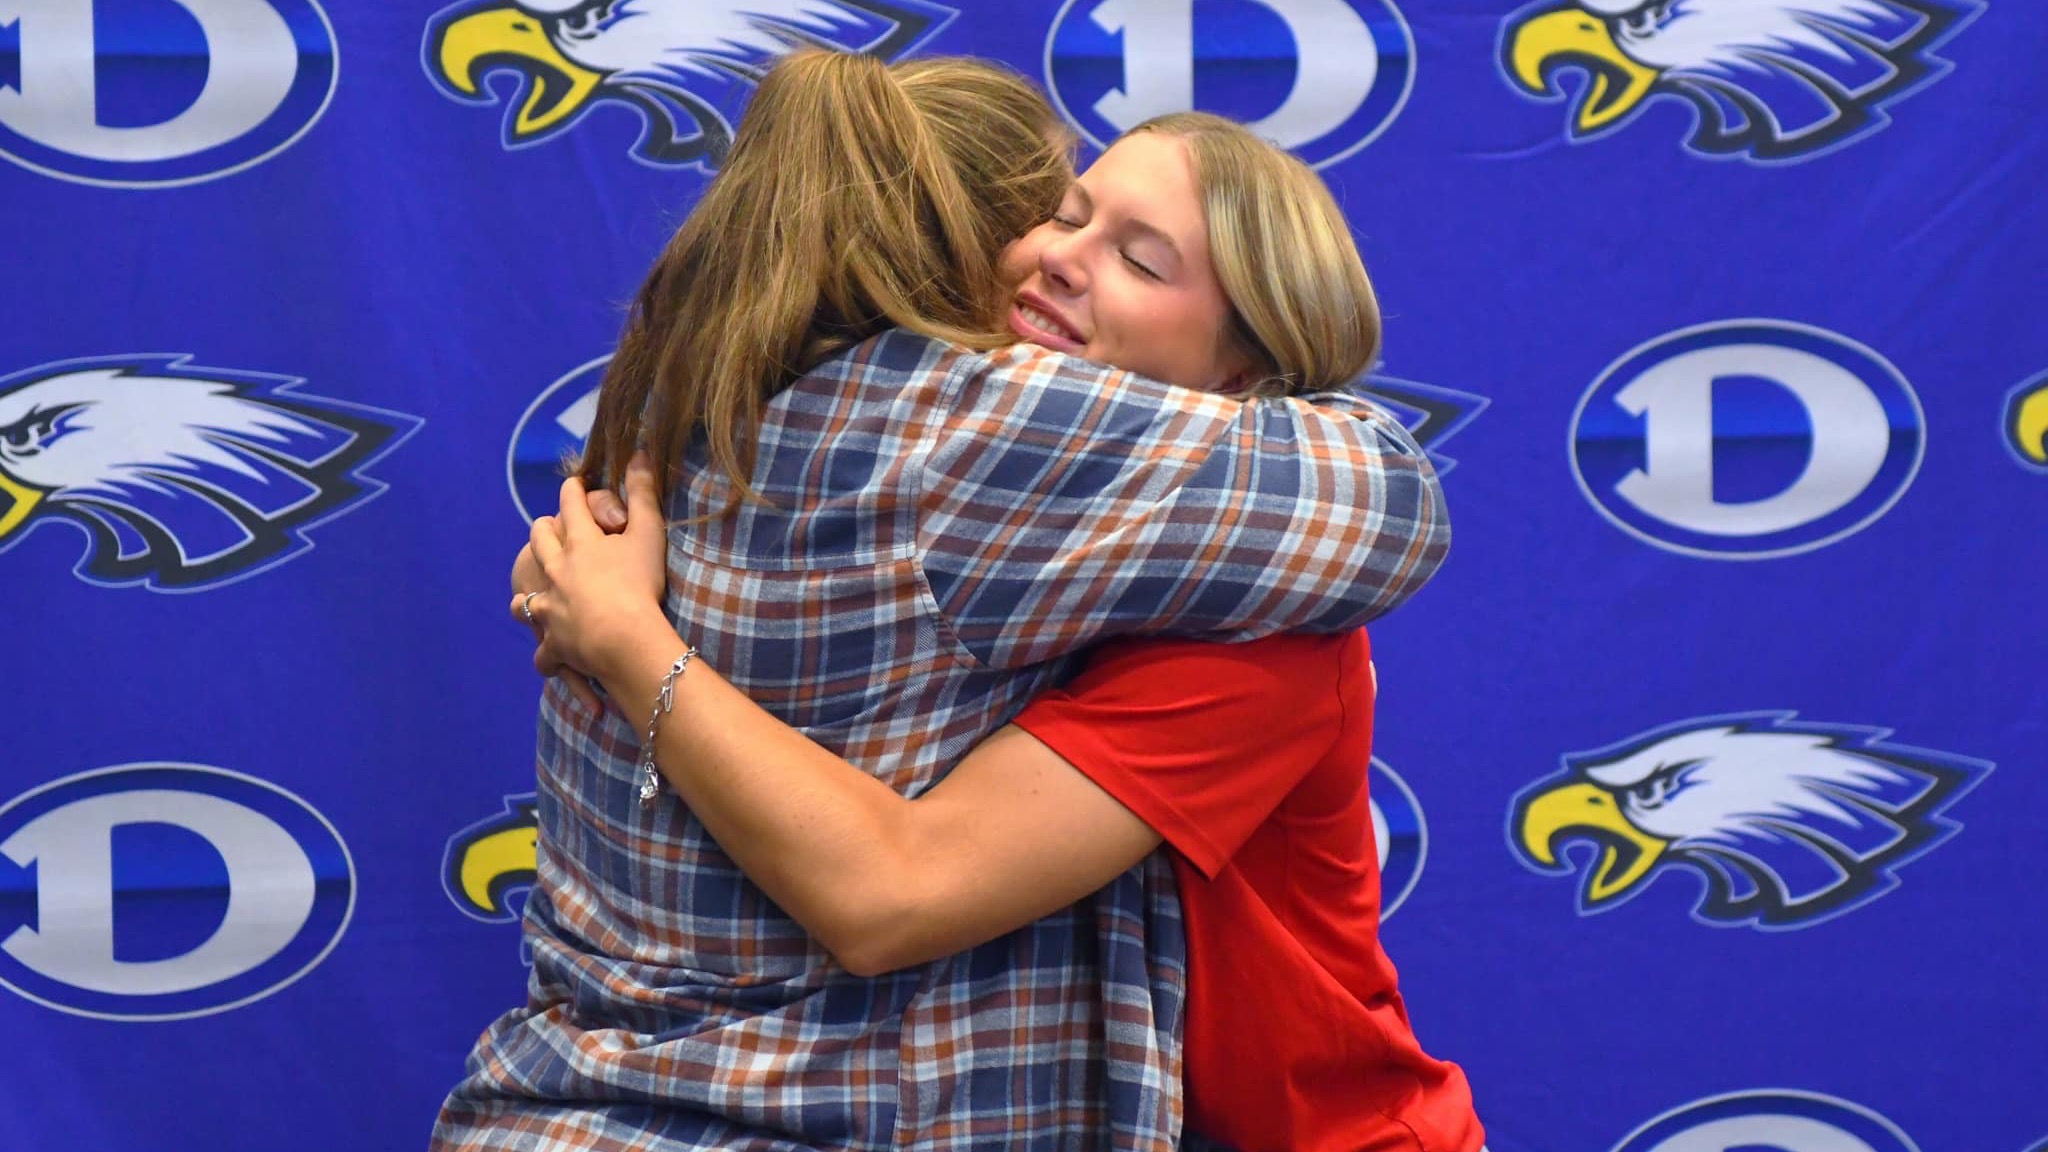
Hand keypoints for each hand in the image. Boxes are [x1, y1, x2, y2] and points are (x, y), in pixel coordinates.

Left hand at [511, 467, 636, 710]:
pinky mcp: (552, 640)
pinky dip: (546, 652)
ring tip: (535, 595)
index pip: (571, 503)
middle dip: (543, 531)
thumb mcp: (648, 534)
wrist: (624, 638)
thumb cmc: (639, 584)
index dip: (573, 489)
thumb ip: (642, 494)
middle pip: (539, 541)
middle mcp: (556, 570)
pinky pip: (542, 650)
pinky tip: (549, 653)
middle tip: (550, 529)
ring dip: (529, 593)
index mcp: (579, 542)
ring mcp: (549, 606)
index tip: (575, 483)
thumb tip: (637, 454)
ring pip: (525, 596)